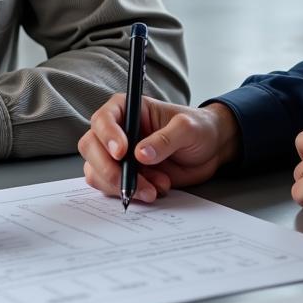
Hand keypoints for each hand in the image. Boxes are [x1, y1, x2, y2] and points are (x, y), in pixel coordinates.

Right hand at [79, 95, 240, 203]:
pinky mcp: (125, 176)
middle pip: (91, 147)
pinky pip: (111, 188)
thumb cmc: (199, 128)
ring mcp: (119, 156)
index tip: (122, 153)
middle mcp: (118, 131)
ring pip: (97, 171)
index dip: (107, 135)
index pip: (104, 118)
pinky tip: (155, 190)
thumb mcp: (188, 128)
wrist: (211, 151)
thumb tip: (141, 154)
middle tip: (130, 182)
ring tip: (154, 188)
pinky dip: (130, 193)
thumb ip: (166, 138)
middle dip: (108, 168)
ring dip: (121, 185)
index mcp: (129, 109)